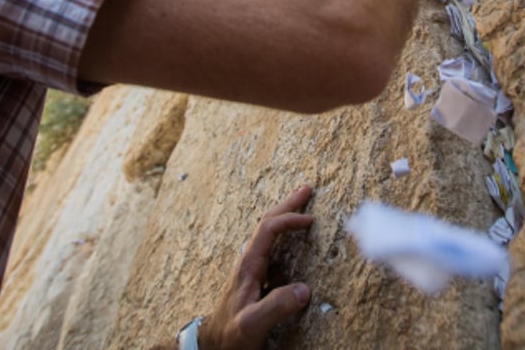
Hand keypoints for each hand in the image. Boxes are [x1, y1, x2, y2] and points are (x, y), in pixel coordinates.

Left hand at [200, 186, 314, 349]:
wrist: (213, 344)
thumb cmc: (230, 335)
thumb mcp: (252, 323)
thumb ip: (276, 306)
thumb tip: (304, 289)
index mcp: (248, 266)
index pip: (268, 229)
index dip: (289, 220)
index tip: (310, 221)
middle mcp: (248, 261)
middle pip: (267, 222)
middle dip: (288, 204)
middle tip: (307, 189)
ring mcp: (251, 267)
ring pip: (267, 231)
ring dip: (284, 214)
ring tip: (300, 202)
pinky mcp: (255, 277)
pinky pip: (270, 244)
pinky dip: (283, 231)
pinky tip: (289, 233)